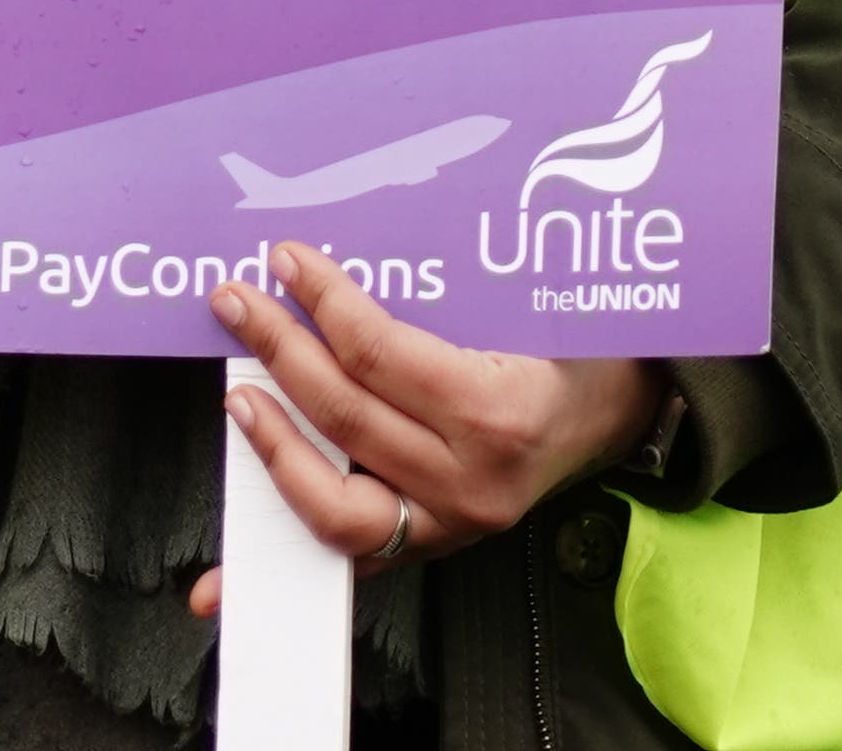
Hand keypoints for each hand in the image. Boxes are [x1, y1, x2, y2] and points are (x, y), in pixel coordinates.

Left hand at [191, 243, 652, 599]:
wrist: (618, 412)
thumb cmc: (567, 349)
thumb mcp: (519, 310)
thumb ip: (432, 297)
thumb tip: (328, 265)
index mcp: (496, 412)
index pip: (379, 355)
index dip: (322, 302)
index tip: (286, 260)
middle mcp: (471, 480)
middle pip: (346, 415)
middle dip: (278, 351)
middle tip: (236, 303)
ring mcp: (450, 524)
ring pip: (335, 502)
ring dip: (272, 447)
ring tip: (239, 398)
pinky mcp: (432, 548)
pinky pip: (349, 558)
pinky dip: (282, 563)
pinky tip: (223, 582)